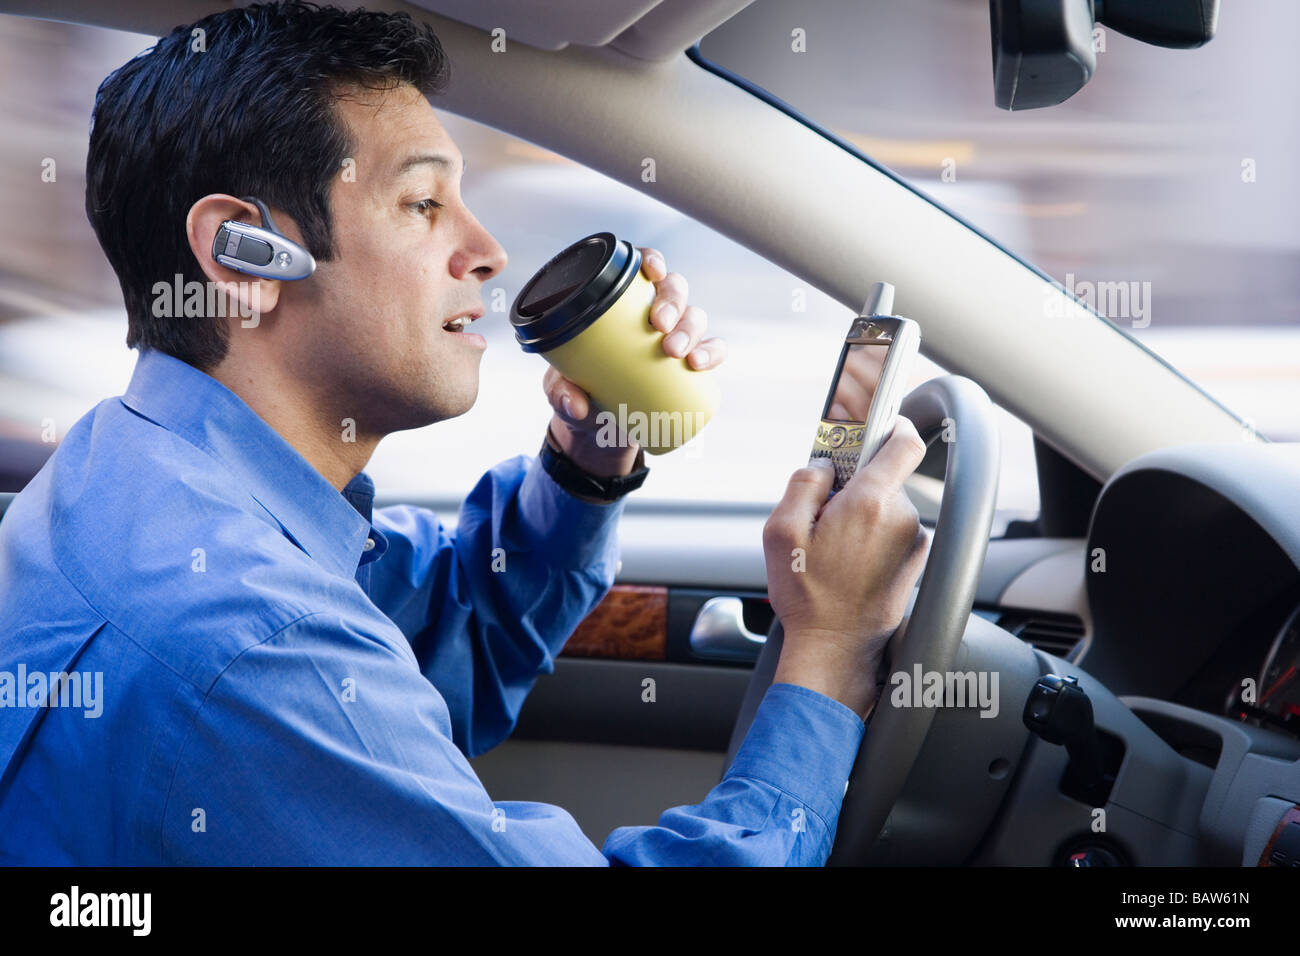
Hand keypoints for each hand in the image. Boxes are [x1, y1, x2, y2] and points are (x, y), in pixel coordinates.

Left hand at [543, 246, 726, 475]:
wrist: (598, 423)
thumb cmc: (578, 389)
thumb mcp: (561, 388)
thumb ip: (560, 392)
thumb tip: (575, 404)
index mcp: (621, 301)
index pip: (641, 267)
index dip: (652, 261)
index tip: (652, 272)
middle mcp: (652, 311)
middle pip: (673, 289)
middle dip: (672, 302)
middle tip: (659, 326)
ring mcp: (674, 334)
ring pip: (694, 316)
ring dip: (690, 329)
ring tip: (676, 352)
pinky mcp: (689, 361)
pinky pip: (711, 349)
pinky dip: (711, 353)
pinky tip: (700, 363)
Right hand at [762, 416, 930, 718]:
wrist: (837, 649)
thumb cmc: (807, 596)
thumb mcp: (780, 533)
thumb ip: (802, 485)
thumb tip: (819, 465)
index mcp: (869, 504)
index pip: (903, 442)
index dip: (891, 425)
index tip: (876, 424)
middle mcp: (901, 519)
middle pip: (885, 476)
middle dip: (855, 485)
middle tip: (824, 514)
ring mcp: (913, 541)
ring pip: (887, 505)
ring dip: (862, 515)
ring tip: (834, 548)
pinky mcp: (916, 561)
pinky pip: (893, 531)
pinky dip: (872, 537)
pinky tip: (848, 562)